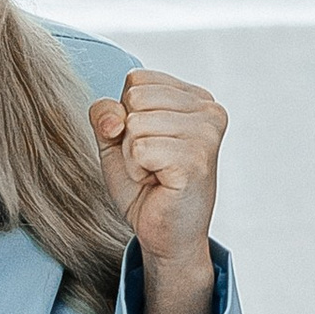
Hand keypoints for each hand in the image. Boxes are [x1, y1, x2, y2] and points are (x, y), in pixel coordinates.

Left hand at [90, 69, 224, 272]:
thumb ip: (105, 113)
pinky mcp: (197, 159)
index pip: (136, 79)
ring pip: (135, 124)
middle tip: (152, 162)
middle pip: (134, 97)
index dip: (127, 115)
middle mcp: (209, 109)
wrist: (165, 234)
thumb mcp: (116, 140)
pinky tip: (159, 183)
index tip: (149, 144)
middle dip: (129, 135)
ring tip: (156, 173)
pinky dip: (138, 171)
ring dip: (133, 157)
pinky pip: (140, 149)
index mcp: (195, 97)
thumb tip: (113, 117)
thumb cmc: (147, 187)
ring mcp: (206, 133)